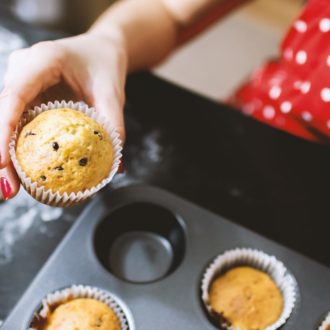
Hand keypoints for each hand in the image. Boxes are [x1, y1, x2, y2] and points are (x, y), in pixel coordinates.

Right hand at [0, 30, 126, 199]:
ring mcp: (22, 82)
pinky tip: (25, 171)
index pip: (14, 95)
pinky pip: (19, 123)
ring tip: (12, 188)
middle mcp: (23, 69)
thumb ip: (113, 125)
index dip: (2, 129)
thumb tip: (116, 167)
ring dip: (7, 154)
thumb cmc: (104, 65)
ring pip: (6, 120)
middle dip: (1, 153)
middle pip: (3, 113)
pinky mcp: (27, 95)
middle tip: (8, 189)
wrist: (101, 50)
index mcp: (43, 61)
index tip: (2, 163)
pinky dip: (19, 147)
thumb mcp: (112, 93)